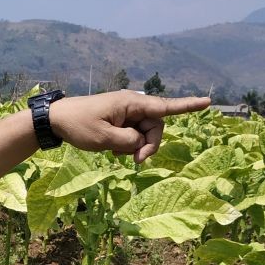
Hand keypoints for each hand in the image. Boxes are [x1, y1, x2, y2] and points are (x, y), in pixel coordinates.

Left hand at [50, 91, 210, 162]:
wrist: (57, 120)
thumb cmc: (79, 125)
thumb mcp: (105, 138)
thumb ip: (129, 142)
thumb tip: (142, 143)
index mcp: (131, 103)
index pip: (165, 106)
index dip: (188, 106)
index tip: (208, 102)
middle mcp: (132, 105)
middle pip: (155, 127)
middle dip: (149, 145)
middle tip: (136, 162)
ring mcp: (126, 113)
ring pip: (144, 134)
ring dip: (135, 147)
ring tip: (115, 154)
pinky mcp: (119, 121)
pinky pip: (132, 135)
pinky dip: (127, 145)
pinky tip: (113, 151)